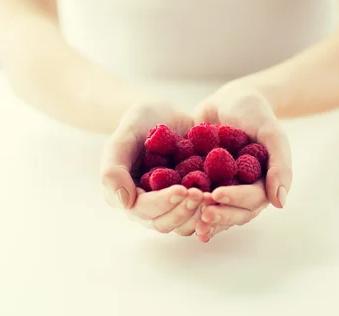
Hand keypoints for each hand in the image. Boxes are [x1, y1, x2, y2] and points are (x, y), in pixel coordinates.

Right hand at [100, 100, 205, 235]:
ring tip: (214, 196)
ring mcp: (169, 206)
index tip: (182, 189)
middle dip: (184, 210)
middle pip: (165, 223)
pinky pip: (200, 215)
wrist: (163, 114)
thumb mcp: (123, 138)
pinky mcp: (189, 201)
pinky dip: (212, 210)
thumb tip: (123, 203)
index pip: (144, 209)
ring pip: (183, 225)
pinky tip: (224, 198)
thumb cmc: (138, 123)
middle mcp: (147, 207)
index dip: (163, 203)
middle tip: (203, 193)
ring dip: (199, 214)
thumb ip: (114, 168)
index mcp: (127, 196)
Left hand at [194, 84, 291, 241]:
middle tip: (200, 214)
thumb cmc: (255, 112)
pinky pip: (197, 200)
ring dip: (203, 217)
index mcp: (264, 183)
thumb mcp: (271, 133)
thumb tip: (280, 203)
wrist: (229, 99)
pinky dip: (187, 206)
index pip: (253, 200)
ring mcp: (224, 188)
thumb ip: (280, 165)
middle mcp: (244, 191)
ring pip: (216, 211)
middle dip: (219, 215)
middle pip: (234, 213)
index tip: (217, 195)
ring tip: (185, 215)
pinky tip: (172, 207)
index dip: (236, 200)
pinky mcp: (204, 183)